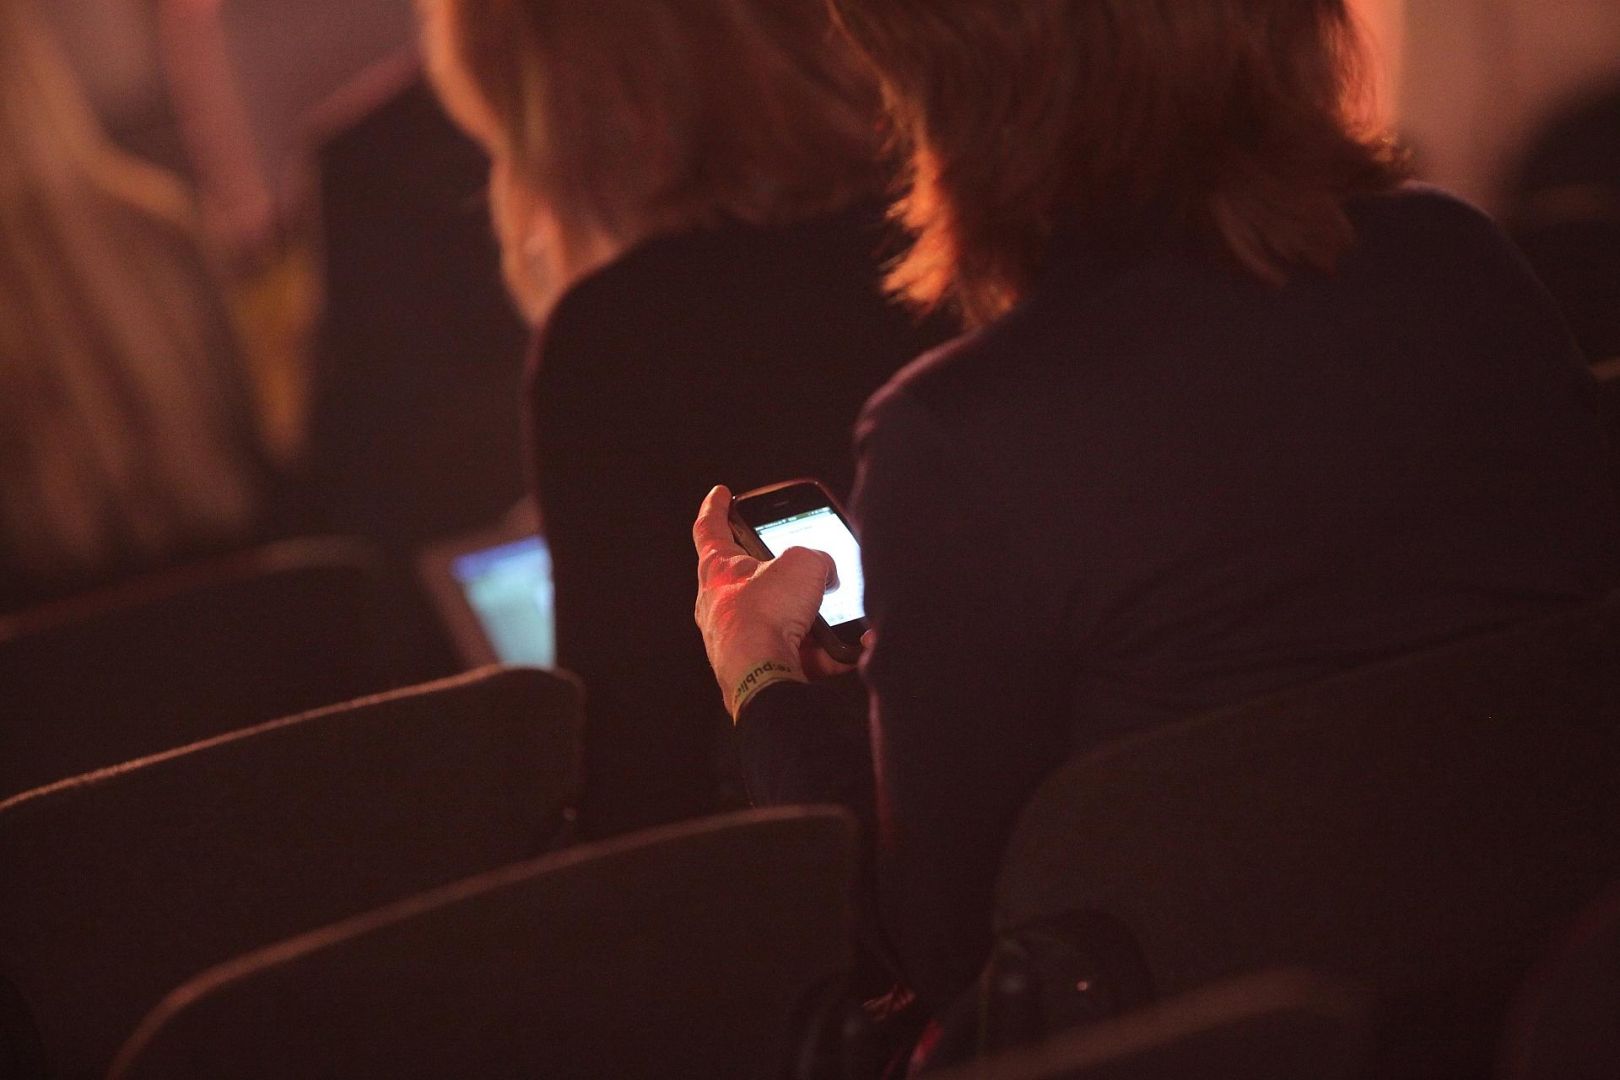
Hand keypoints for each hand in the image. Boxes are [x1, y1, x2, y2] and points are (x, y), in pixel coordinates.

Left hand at [693, 485, 853, 718]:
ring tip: (837, 612)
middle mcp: (721, 606)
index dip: (716, 507)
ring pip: (781, 617)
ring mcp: (740, 640)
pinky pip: (800, 652)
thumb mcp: (803, 562)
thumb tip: (827, 574)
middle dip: (781, 571)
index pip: (710, 528)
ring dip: (810, 614)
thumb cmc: (765, 615)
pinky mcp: (762, 667)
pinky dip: (825, 651)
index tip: (720, 493)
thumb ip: (818, 558)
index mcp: (718, 570)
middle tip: (804, 562)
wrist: (764, 676)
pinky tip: (848, 647)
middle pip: (752, 577)